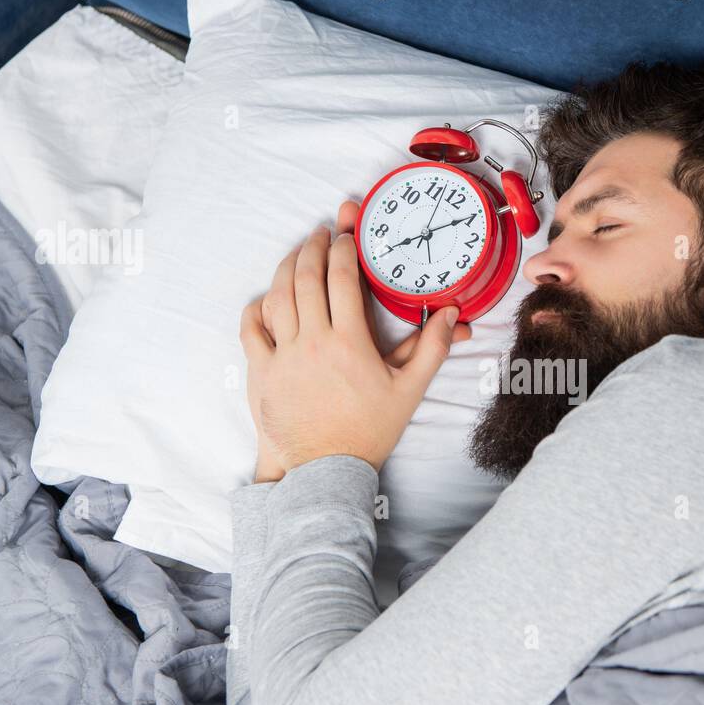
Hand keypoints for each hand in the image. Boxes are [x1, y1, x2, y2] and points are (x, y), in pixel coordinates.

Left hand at [239, 200, 471, 477]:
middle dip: (313, 247)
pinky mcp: (261, 372)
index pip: (342, 277)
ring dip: (286, 268)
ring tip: (297, 254)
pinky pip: (251, 328)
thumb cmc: (369, 430)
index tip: (347, 235)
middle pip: (306, 277)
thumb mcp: (409, 390)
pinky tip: (268, 297)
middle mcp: (312, 342)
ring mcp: (282, 356)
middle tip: (321, 234)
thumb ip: (432, 349)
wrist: (325, 470)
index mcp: (349, 342)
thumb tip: (452, 315)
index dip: (344, 248)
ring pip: (277, 296)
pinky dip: (257, 307)